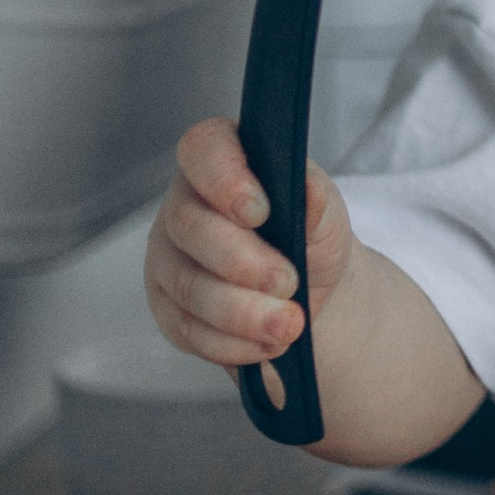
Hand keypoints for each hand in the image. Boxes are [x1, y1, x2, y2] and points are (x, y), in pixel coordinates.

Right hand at [146, 118, 350, 375]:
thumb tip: (306, 186)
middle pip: (189, 227)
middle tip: (289, 283)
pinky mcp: (167, 308)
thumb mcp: (326, 213)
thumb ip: (315, 197)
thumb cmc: (310, 236)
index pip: (202, 149)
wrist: (311, 291)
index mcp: (221, 161)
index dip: (224, 178)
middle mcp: (184, 205)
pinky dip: (230, 342)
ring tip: (289, 325)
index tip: (260, 212)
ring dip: (241, 311)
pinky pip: (186, 329)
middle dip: (241, 261)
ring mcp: (168, 258)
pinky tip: (266, 345)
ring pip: (187, 285)